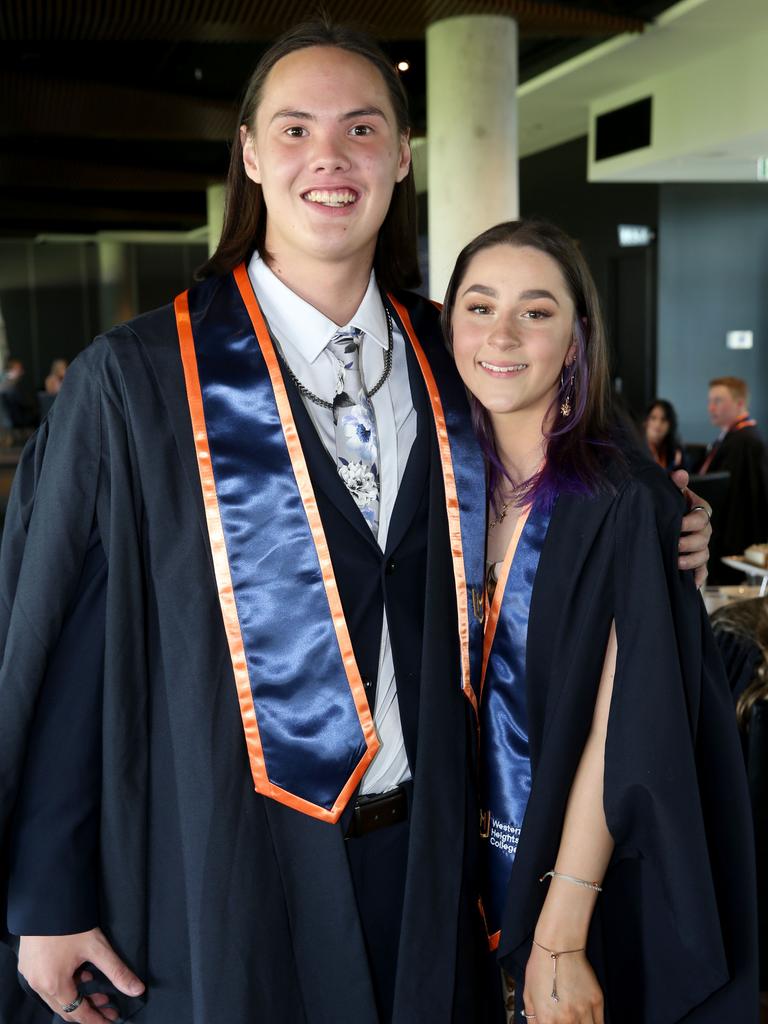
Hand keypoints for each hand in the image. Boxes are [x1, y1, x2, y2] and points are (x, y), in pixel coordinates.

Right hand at [18, 928, 143, 1022]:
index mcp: (54, 985)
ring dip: (78, 998)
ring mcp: (31, 975)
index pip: (78, 1014)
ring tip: (100, 992)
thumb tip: (137, 989)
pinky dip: (66, 985)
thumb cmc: (70, 922)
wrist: (46, 901)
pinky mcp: (28, 965)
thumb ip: (117, 971)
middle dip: (90, 1010)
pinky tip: (82, 975)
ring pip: (57, 997)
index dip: (96, 1020)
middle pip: (66, 1008)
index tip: (110, 1021)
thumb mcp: (97, 948)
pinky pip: (47, 985)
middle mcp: (38, 985)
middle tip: (110, 1008)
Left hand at [522, 941, 603, 1022]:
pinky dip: (595, 1023)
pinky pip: (600, 1023)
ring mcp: (584, 1012)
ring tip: (577, 1020)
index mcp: (547, 1020)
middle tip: (566, 1019)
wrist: (558, 947)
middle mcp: (567, 1020)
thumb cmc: (539, 968)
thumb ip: (533, 1019)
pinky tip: (588, 1020)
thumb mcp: (528, 995)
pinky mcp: (597, 1002)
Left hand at [670, 469, 711, 588]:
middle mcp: (703, 530)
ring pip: (703, 555)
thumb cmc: (666, 503)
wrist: (658, 516)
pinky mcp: (696, 561)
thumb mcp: (669, 492)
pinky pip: (703, 571)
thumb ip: (674, 483)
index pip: (703, 517)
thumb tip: (680, 474)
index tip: (678, 523)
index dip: (691, 522)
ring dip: (691, 560)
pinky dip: (699, 578)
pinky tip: (692, 585)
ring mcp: (700, 546)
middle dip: (689, 543)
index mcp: (699, 511)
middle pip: (704, 538)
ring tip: (676, 562)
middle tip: (675, 545)